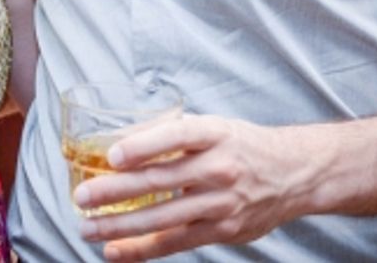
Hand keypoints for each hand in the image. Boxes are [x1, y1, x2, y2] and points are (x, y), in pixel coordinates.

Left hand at [74, 114, 300, 259]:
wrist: (295, 174)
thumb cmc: (243, 145)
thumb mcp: (214, 126)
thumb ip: (172, 133)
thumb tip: (120, 139)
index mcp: (214, 134)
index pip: (175, 136)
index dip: (143, 146)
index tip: (112, 156)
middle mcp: (219, 167)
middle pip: (160, 180)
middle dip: (115, 191)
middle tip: (81, 197)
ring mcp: (222, 202)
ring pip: (163, 217)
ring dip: (120, 224)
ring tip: (87, 227)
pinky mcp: (223, 230)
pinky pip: (175, 242)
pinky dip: (142, 248)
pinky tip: (115, 250)